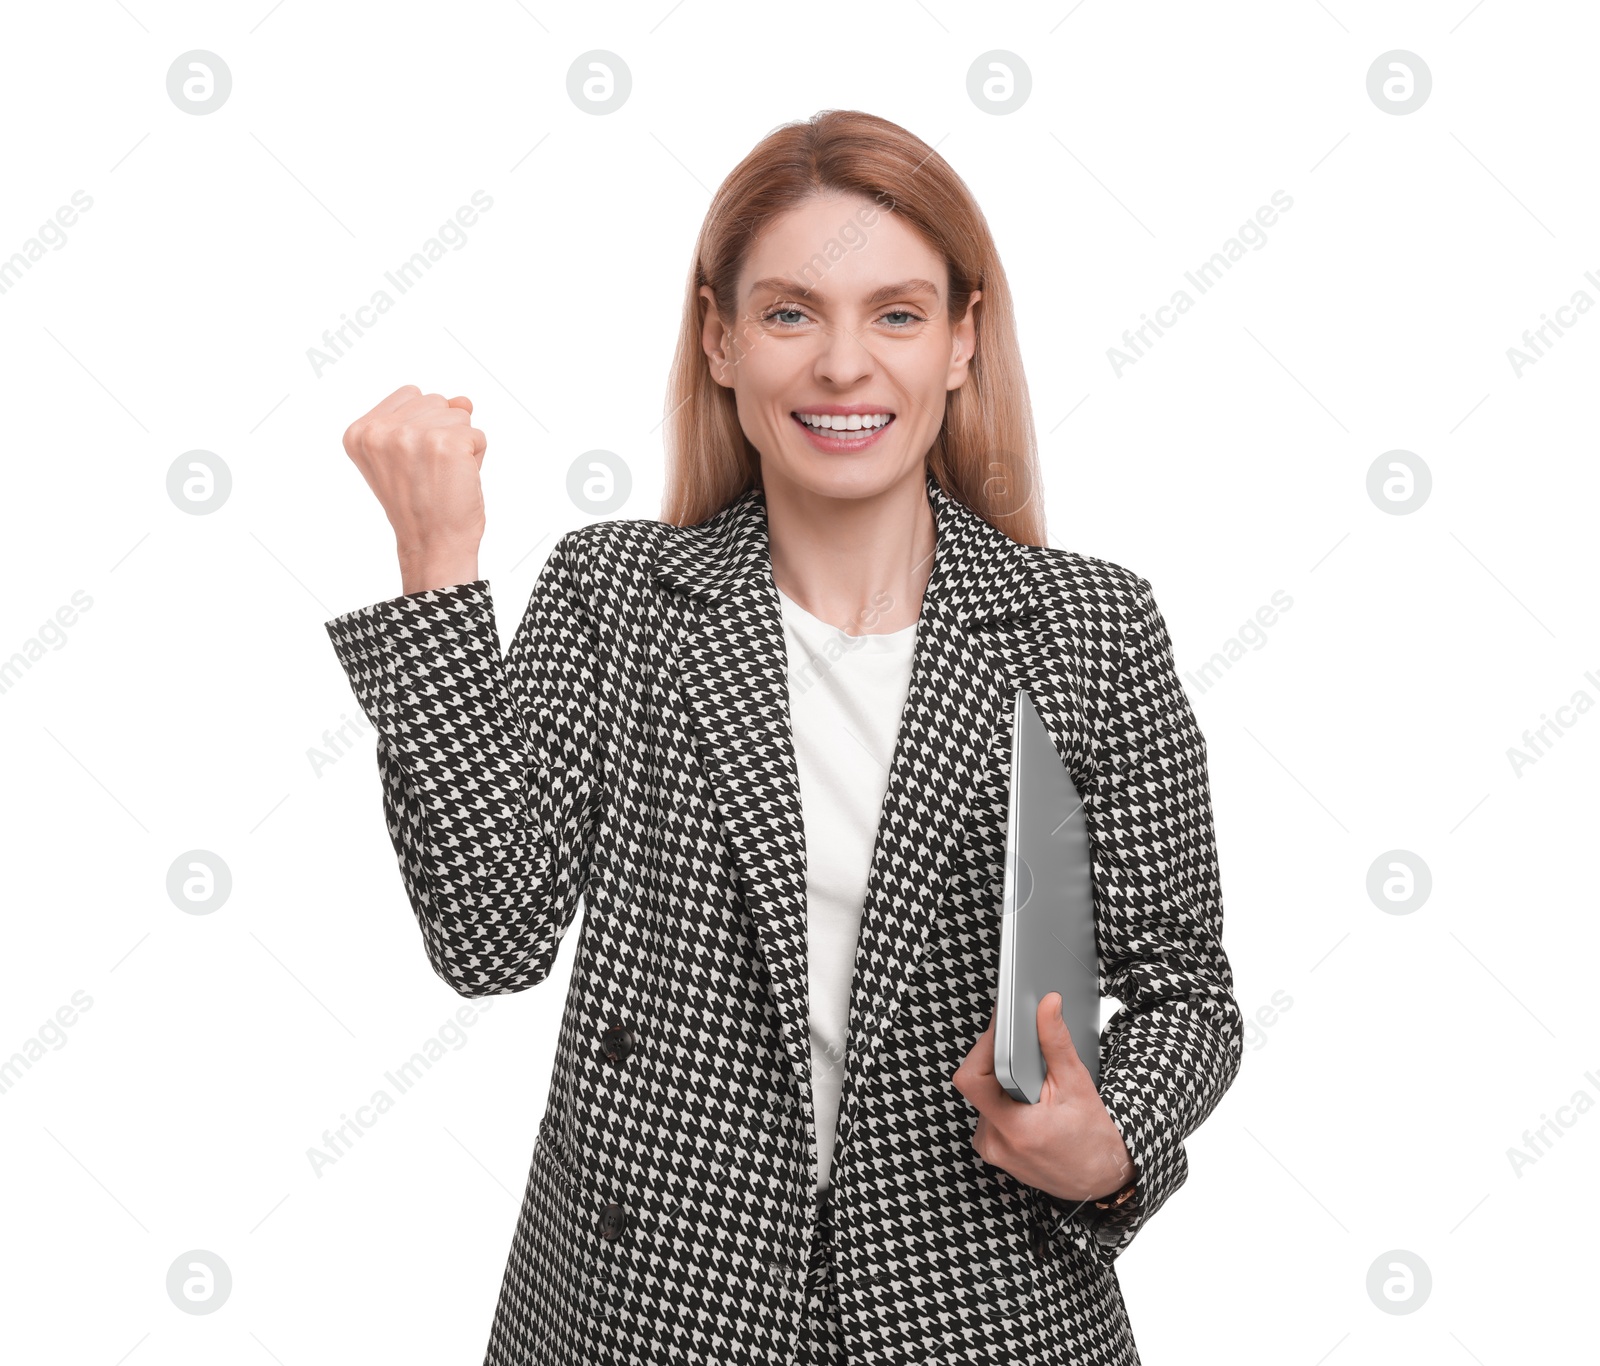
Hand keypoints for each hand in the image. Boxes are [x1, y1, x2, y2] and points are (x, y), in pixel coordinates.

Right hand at [341, 384, 487, 592]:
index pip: (411, 395)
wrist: (434, 545)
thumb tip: (464, 400)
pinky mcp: (444, 444)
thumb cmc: (423, 505)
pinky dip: (477, 456)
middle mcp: (379, 432)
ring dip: (461, 445)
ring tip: (443, 476)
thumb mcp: (411, 454)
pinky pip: (477, 435)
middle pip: (436, 401)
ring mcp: (410, 436)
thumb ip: (429, 417)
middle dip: (444, 432)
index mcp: (359, 433)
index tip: (414, 462)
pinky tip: (457, 480)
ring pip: (459, 414)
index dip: (424, 426)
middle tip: (431, 473)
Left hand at [952, 992, 1134, 1206]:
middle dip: (999, 1063)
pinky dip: (1003, 1101)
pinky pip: (986, 1113)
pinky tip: (1027, 1104)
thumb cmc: (1093, 1138)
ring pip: (981, 1096)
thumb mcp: (1077, 1085)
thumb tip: (1047, 1005)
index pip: (972, 1079)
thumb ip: (1055, 1042)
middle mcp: (995, 1143)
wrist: (1100, 1179)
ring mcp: (991, 1149)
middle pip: (976, 1084)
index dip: (983, 1048)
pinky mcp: (991, 1150)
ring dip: (1001, 1084)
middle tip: (1027, 1060)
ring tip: (1032, 1089)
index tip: (1000, 1030)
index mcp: (1015, 1129)